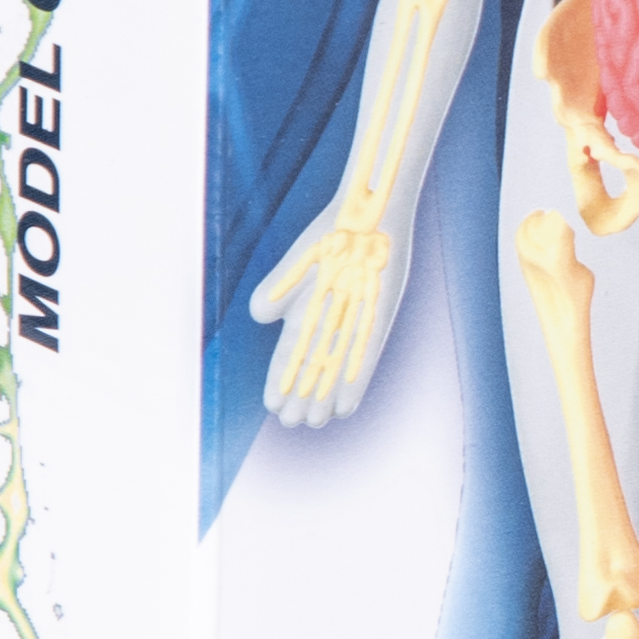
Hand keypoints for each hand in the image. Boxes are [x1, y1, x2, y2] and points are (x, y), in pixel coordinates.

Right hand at [249, 199, 401, 424]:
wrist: (368, 214)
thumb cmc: (328, 236)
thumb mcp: (296, 265)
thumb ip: (276, 291)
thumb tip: (259, 317)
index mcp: (305, 308)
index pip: (289, 353)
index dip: (280, 379)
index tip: (272, 405)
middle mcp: (331, 320)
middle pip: (313, 366)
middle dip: (304, 395)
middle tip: (295, 423)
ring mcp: (355, 320)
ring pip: (337, 368)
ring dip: (327, 395)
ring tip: (317, 422)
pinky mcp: (379, 317)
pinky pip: (365, 356)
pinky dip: (356, 380)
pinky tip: (348, 404)